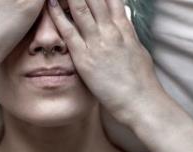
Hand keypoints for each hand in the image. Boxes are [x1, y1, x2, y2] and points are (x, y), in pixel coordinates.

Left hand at [48, 0, 164, 124]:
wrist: (141, 101)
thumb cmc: (141, 82)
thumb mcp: (138, 52)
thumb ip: (128, 35)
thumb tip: (125, 23)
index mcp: (124, 29)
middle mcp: (111, 31)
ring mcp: (97, 43)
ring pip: (81, 8)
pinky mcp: (85, 58)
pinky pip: (68, 32)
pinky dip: (59, 15)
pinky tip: (51, 3)